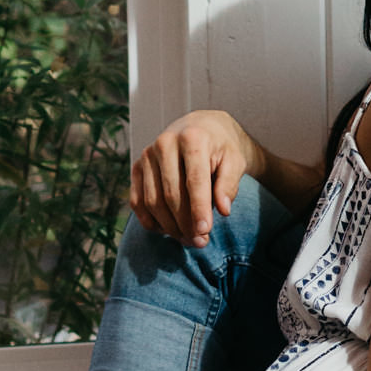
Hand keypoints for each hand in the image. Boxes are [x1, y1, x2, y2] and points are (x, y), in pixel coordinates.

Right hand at [129, 110, 255, 244]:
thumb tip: (223, 210)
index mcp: (192, 138)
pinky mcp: (136, 167)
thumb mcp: (234, 160)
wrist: (200, 128)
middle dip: (185, 223)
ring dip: (170, 227)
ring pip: (153, 201)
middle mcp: (164, 143)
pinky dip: (151, 221)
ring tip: (189, 239)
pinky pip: (138, 202)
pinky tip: (169, 230)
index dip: (199, 209)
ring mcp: (147, 155)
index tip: (205, 232)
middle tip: (201, 242)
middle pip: (171, 194)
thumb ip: (229, 183)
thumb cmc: (220, 148)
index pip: (194, 181)